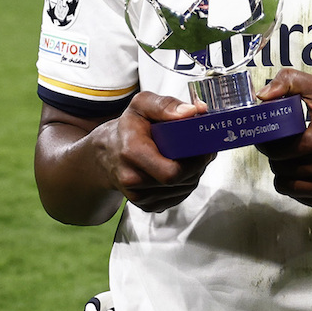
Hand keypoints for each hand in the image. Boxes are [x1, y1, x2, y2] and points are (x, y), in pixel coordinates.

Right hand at [94, 90, 215, 211]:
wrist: (107, 153)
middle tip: (201, 149)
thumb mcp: (142, 105)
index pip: (173, 171)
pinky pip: (177, 197)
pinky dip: (184, 183)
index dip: (195, 161)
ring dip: (193, 174)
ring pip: (183, 190)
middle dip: (197, 165)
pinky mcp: (146, 205)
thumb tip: (191, 112)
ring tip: (189, 156)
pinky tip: (179, 168)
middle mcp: (132, 179)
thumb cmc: (128, 128)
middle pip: (181, 181)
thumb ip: (165, 105)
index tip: (204, 146)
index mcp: (132, 152)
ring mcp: (139, 196)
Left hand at [256, 69, 311, 208]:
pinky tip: (300, 171)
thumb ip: (290, 81)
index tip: (267, 136)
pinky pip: (300, 198)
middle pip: (281, 168)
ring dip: (282, 172)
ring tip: (287, 158)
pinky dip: (295, 186)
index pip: (280, 150)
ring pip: (287, 186)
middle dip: (274, 157)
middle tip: (278, 145)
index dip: (267, 143)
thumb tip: (262, 96)